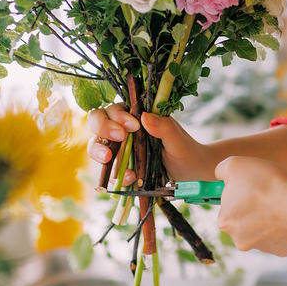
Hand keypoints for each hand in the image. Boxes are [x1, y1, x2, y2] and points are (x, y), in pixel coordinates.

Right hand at [87, 104, 217, 181]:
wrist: (190, 173)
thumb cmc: (184, 150)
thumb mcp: (177, 139)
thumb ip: (163, 127)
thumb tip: (144, 117)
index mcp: (136, 116)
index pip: (116, 108)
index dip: (119, 115)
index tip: (134, 126)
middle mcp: (122, 130)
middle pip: (97, 121)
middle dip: (103, 127)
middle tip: (119, 137)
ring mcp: (119, 149)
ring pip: (96, 144)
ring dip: (99, 151)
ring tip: (109, 159)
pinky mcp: (120, 168)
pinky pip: (108, 170)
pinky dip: (113, 174)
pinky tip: (129, 177)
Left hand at [214, 156, 286, 256]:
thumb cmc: (265, 183)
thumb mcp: (234, 164)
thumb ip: (222, 170)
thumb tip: (221, 174)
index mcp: (225, 221)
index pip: (228, 205)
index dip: (240, 193)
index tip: (251, 186)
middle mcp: (240, 239)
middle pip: (245, 219)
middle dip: (254, 207)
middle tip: (267, 192)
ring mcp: (262, 247)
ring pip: (263, 228)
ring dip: (270, 216)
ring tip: (281, 201)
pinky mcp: (282, 250)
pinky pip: (281, 235)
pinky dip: (285, 224)